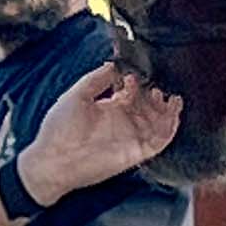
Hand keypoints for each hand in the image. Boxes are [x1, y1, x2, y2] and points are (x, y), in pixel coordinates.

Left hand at [17, 61, 182, 201]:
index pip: (131, 94)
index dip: (136, 84)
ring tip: (170, 98)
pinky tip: (172, 113)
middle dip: (156, 96)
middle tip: (156, 88)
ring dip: (168, 110)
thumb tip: (113, 64)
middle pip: (149, 108)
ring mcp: (130, 138)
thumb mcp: (76, 96)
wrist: (53, 160)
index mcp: (108, 109)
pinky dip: (170, 128)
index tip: (132, 76)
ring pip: (159, 123)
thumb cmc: (58, 130)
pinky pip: (160, 141)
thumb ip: (96, 80)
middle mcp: (122, 123)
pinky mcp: (136, 152)